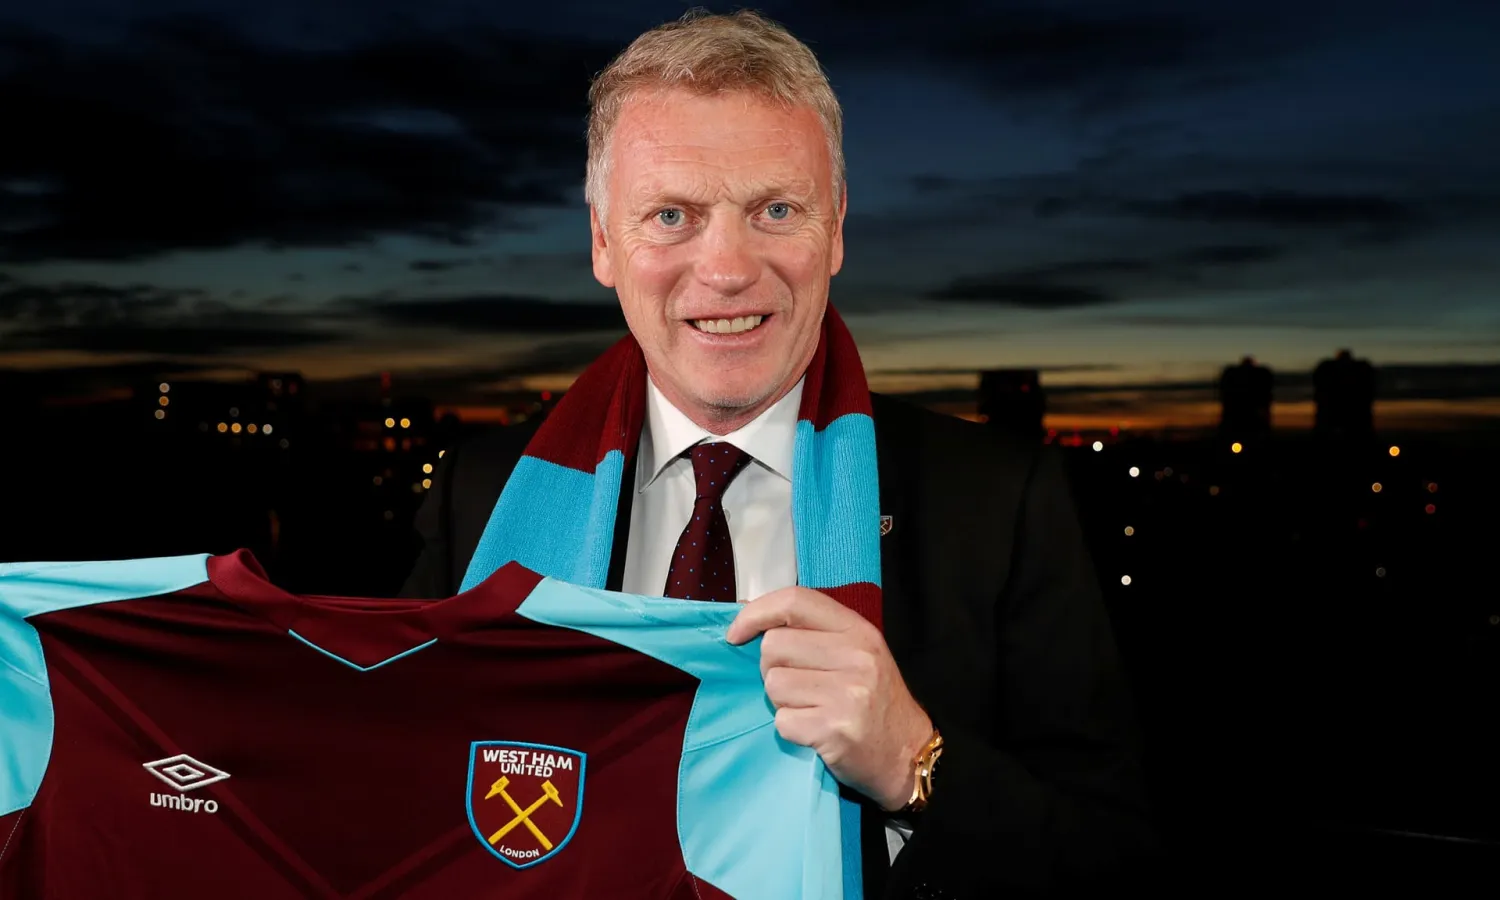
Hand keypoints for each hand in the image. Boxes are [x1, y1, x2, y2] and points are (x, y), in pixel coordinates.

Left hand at [725, 586, 932, 810]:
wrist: (910, 756)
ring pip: (773, 684)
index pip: (795, 600)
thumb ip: (812, 633)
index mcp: (858, 630)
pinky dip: (790, 729)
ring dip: (782, 702)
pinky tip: (815, 732)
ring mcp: (847, 692)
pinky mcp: (835, 728)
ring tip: (811, 709)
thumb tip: (748, 616)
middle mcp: (855, 656)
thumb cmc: (875, 703)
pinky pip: (782, 721)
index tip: (736, 634)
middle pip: (773, 647)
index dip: (756, 613)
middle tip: (800, 688)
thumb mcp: (857, 654)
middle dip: (773, 670)